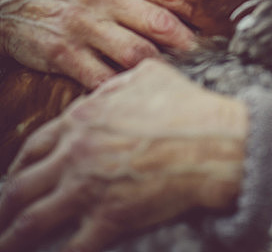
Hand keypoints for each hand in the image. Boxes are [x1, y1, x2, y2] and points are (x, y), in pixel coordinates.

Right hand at [0, 0, 196, 88]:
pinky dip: (124, 85)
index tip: (209, 22)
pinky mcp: (63, 54)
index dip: (194, 9)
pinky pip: (103, 77)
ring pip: (137, 53)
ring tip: (179, 72)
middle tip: (205, 53)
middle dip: (189, 42)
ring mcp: (81, 25)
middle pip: (159, 23)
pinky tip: (137, 88)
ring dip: (162, 65)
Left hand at [0, 60, 247, 251]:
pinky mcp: (108, 219)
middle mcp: (76, 154)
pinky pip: (71, 248)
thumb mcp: (148, 74)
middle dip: (7, 204)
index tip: (15, 176)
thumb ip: (117, 82)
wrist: (212, 140)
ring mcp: (88, 188)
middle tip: (2, 215)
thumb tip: (109, 87)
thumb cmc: (185, 104)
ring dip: (14, 236)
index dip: (21, 165)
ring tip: (7, 244)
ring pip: (34, 220)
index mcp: (83, 118)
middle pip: (23, 185)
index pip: (36, 146)